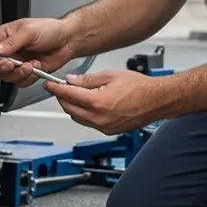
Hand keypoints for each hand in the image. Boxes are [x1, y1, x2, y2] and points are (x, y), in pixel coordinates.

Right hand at [0, 18, 73, 88]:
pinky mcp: (27, 73)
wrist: (68, 40)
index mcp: (4, 36)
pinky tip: (37, 67)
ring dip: (18, 73)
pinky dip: (29, 78)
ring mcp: (17, 63)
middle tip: (12, 63)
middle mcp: (8, 51)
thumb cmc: (50, 30)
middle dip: (1, 66)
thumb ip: (10, 42)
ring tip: (31, 64)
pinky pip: (20, 82)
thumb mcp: (28, 31)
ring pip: (6, 76)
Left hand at [44, 70, 168, 134]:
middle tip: (62, 87)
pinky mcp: (109, 131)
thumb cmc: (140, 87)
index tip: (49, 85)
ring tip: (78, 94)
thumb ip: (88, 79)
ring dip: (73, 107)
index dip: (56, 89)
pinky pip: (89, 123)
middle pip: (69, 109)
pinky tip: (90, 103)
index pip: (68, 95)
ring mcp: (104, 127)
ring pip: (78, 118)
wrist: (157, 100)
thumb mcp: (111, 75)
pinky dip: (84, 114)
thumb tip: (72, 80)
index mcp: (98, 102)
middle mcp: (99, 118)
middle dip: (63, 98)